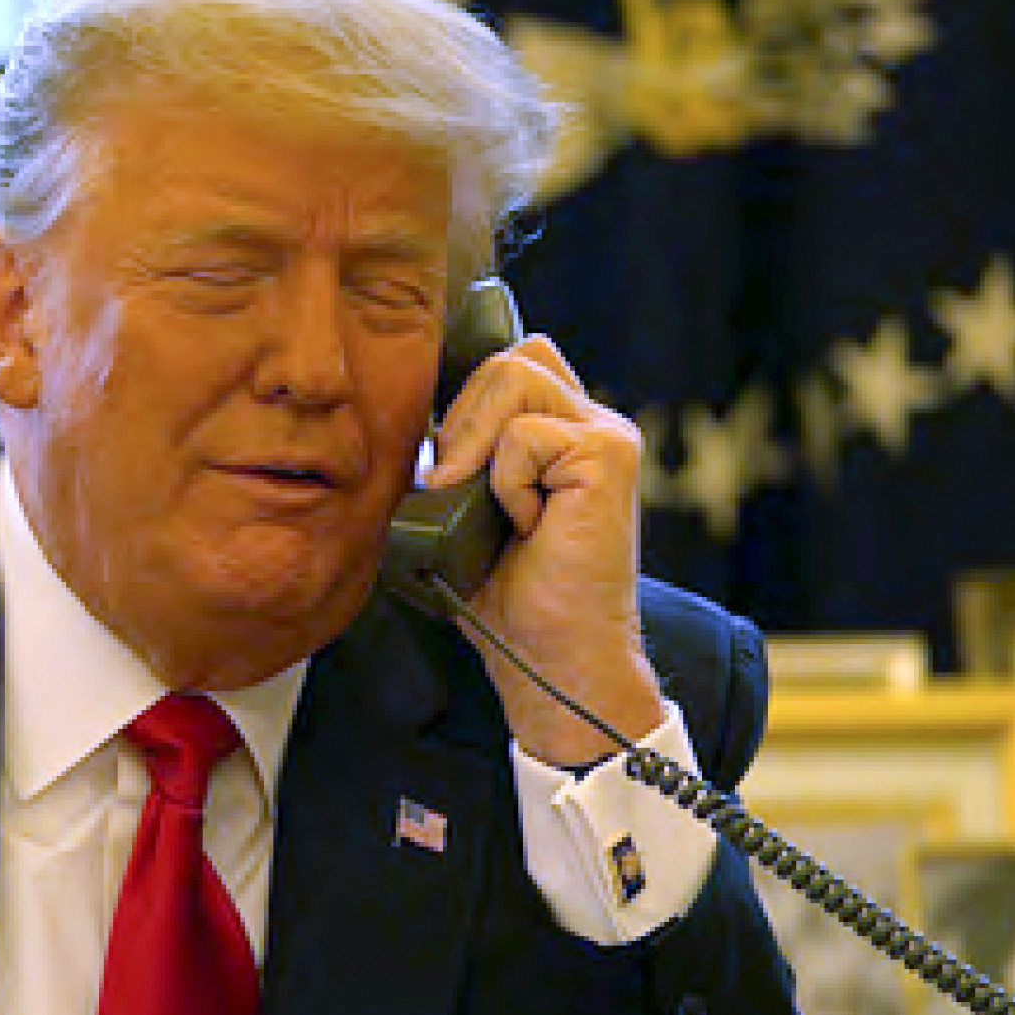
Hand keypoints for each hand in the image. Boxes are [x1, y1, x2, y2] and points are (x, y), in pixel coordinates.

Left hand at [413, 333, 660, 764]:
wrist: (549, 656)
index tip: (448, 466)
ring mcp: (606, 435)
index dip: (465, 399)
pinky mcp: (609, 455)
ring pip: (513, 377)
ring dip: (478, 445)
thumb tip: (405, 407)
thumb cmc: (504, 592)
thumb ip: (455, 449)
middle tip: (460, 491)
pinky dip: (506, 483)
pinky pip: (524, 434)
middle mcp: (592, 420)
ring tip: (490, 507)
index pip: (507, 358)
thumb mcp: (460, 505)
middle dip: (461, 421)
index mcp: (562, 425)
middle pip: (505, 359)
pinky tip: (527, 527)